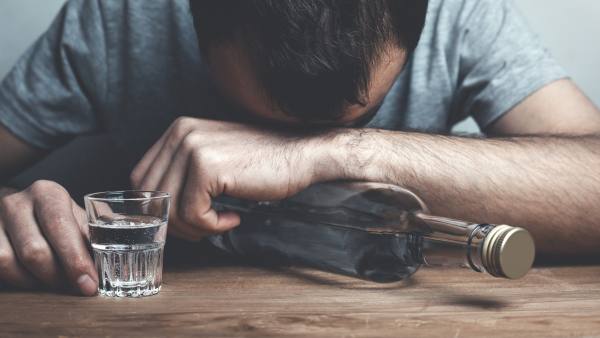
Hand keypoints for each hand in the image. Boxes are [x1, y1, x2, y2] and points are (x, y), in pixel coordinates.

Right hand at [0, 181, 97, 295]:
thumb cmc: (56, 217)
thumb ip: (94, 234)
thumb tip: (121, 259)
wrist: (19, 209)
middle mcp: (17, 202)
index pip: (61, 227)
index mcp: (48, 193)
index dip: (75, 260)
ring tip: (55, 284)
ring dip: (36, 281)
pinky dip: (17, 280)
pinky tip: (33, 281)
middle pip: (35, 251)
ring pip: (10, 262)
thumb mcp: (77, 218)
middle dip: (59, 277)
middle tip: (76, 288)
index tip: (89, 283)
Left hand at [131, 117, 329, 239]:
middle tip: (204, 226)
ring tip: (219, 222)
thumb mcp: (214, 160)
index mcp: (177, 130)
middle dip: (175, 223)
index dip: (159, 208)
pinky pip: (193, 214)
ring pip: (170, 209)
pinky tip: (233, 217)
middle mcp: (180, 134)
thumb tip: (155, 211)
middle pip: (151, 197)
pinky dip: (212, 225)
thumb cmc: (261, 164)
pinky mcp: (208, 167)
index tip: (186, 220)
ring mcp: (193, 148)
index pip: (142, 179)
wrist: (300, 155)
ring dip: (195, 227)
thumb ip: (182, 175)